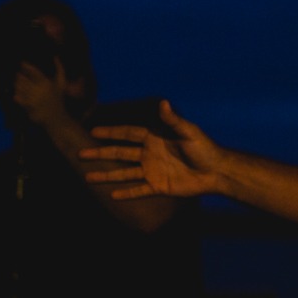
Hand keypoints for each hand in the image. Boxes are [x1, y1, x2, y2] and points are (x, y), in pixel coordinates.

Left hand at [12, 60, 68, 127]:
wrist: (56, 118)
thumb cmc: (58, 99)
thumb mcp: (61, 83)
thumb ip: (60, 69)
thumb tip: (56, 57)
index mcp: (47, 83)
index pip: (34, 72)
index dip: (27, 66)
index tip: (22, 63)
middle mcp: (40, 90)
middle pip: (25, 79)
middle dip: (19, 76)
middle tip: (18, 75)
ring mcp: (33, 98)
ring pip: (20, 88)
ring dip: (17, 84)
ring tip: (16, 82)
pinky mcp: (28, 106)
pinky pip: (19, 98)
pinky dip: (16, 95)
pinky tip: (16, 94)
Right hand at [81, 100, 223, 198]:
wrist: (216, 171)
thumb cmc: (205, 148)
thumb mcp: (189, 132)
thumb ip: (173, 120)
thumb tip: (163, 101)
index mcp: (155, 138)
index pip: (128, 134)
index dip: (111, 132)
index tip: (93, 131)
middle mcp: (150, 154)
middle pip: (120, 153)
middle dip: (101, 153)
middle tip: (80, 154)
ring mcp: (153, 171)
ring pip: (125, 173)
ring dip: (107, 175)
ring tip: (88, 177)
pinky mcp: (159, 186)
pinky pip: (139, 190)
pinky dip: (127, 192)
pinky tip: (112, 195)